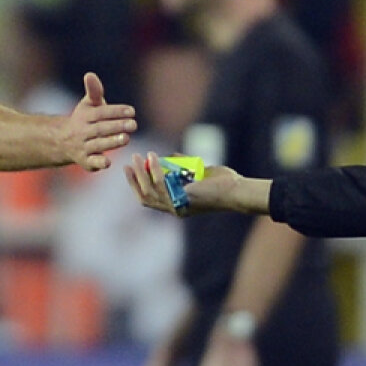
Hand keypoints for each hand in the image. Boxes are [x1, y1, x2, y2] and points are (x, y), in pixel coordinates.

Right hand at [67, 72, 137, 170]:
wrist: (63, 142)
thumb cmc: (84, 120)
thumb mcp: (88, 105)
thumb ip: (94, 91)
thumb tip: (90, 74)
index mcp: (85, 116)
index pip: (101, 113)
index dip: (116, 111)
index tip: (132, 111)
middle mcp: (82, 132)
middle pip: (100, 129)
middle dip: (117, 126)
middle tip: (134, 125)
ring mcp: (83, 147)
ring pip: (98, 145)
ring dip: (111, 142)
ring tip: (126, 139)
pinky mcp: (85, 162)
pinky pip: (91, 162)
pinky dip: (99, 163)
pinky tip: (108, 162)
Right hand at [123, 151, 241, 215]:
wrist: (237, 190)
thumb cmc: (222, 183)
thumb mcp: (198, 172)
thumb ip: (184, 165)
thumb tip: (171, 155)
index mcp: (177, 205)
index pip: (150, 199)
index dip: (137, 185)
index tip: (130, 169)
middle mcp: (175, 209)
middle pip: (145, 198)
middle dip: (134, 180)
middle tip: (129, 163)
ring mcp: (177, 207)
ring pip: (149, 191)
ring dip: (141, 173)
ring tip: (138, 156)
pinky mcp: (182, 201)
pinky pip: (162, 185)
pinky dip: (154, 170)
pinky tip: (152, 158)